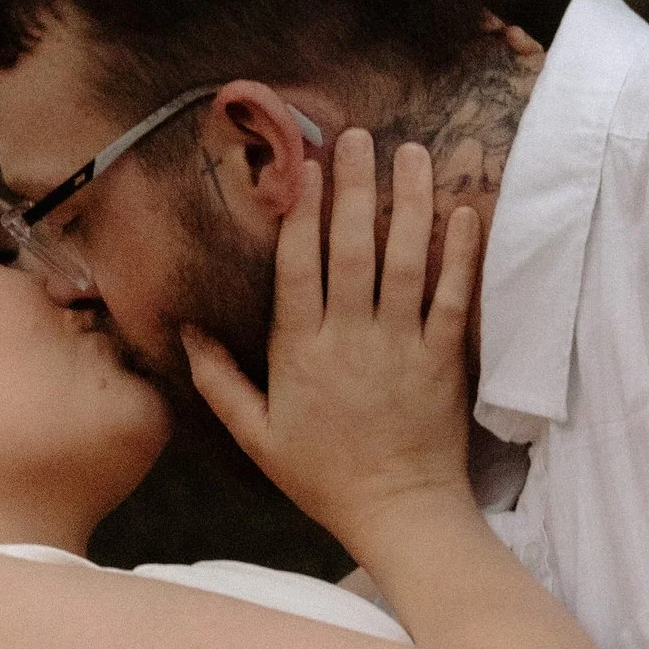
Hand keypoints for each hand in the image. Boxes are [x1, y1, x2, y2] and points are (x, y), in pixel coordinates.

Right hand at [182, 130, 479, 539]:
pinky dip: (460, 254)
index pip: (299, 267)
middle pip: (351, 249)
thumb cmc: (323, 477)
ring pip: (405, 261)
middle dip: (353, 187)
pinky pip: (453, 297)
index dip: (302, 213)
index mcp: (300, 352)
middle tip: (356, 136)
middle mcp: (350, 340)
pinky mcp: (443, 360)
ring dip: (408, 202)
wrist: (397, 512)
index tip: (305, 167)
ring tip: (411, 152)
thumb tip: (186, 333)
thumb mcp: (256, 435)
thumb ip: (219, 382)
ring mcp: (400, 347)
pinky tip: (462, 211)